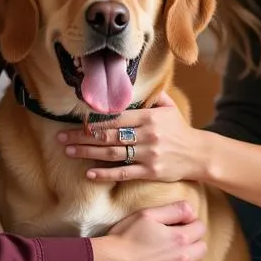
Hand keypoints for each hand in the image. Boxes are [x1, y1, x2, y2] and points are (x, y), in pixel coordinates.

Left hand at [59, 91, 205, 183]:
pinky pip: (123, 173)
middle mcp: (147, 135)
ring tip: (68, 151)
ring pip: (112, 153)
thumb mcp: (168, 108)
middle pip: (109, 135)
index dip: (94, 121)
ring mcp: (148, 154)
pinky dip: (105, 173)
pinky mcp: (149, 172)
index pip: (116, 118)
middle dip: (82, 136)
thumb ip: (151, 97)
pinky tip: (89, 173)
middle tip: (61, 137)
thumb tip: (131, 87)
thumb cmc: (180, 129)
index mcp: (149, 117)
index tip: (76, 122)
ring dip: (87, 152)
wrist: (199, 154)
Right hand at [90, 200, 206, 260]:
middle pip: (202, 249)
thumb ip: (173, 210)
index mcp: (179, 238)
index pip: (200, 228)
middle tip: (176, 243)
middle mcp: (182, 259)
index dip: (192, 224)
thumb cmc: (124, 237)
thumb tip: (191, 212)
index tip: (182, 226)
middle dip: (193, 243)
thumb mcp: (147, 215)